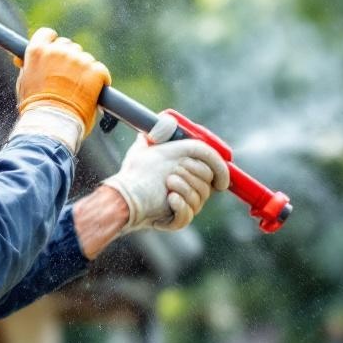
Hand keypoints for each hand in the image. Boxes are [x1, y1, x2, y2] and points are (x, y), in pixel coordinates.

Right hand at [15, 28, 110, 137]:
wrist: (51, 123)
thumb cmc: (35, 108)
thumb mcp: (24, 83)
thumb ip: (28, 67)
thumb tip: (21, 59)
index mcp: (38, 51)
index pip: (47, 34)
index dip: (52, 43)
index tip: (54, 52)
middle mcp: (58, 50)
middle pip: (68, 46)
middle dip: (68, 60)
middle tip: (66, 79)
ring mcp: (78, 60)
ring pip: (85, 59)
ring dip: (83, 71)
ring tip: (76, 92)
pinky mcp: (95, 70)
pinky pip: (100, 70)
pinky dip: (99, 81)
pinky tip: (92, 93)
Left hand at [102, 113, 230, 232]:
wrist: (123, 194)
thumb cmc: (135, 173)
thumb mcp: (145, 149)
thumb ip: (157, 135)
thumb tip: (163, 121)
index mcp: (188, 174)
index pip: (213, 171)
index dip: (219, 170)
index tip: (219, 172)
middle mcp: (188, 191)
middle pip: (207, 184)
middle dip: (193, 174)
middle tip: (174, 172)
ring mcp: (183, 207)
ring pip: (198, 199)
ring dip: (183, 188)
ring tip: (167, 183)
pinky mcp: (175, 221)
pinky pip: (187, 216)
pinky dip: (180, 206)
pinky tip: (169, 198)